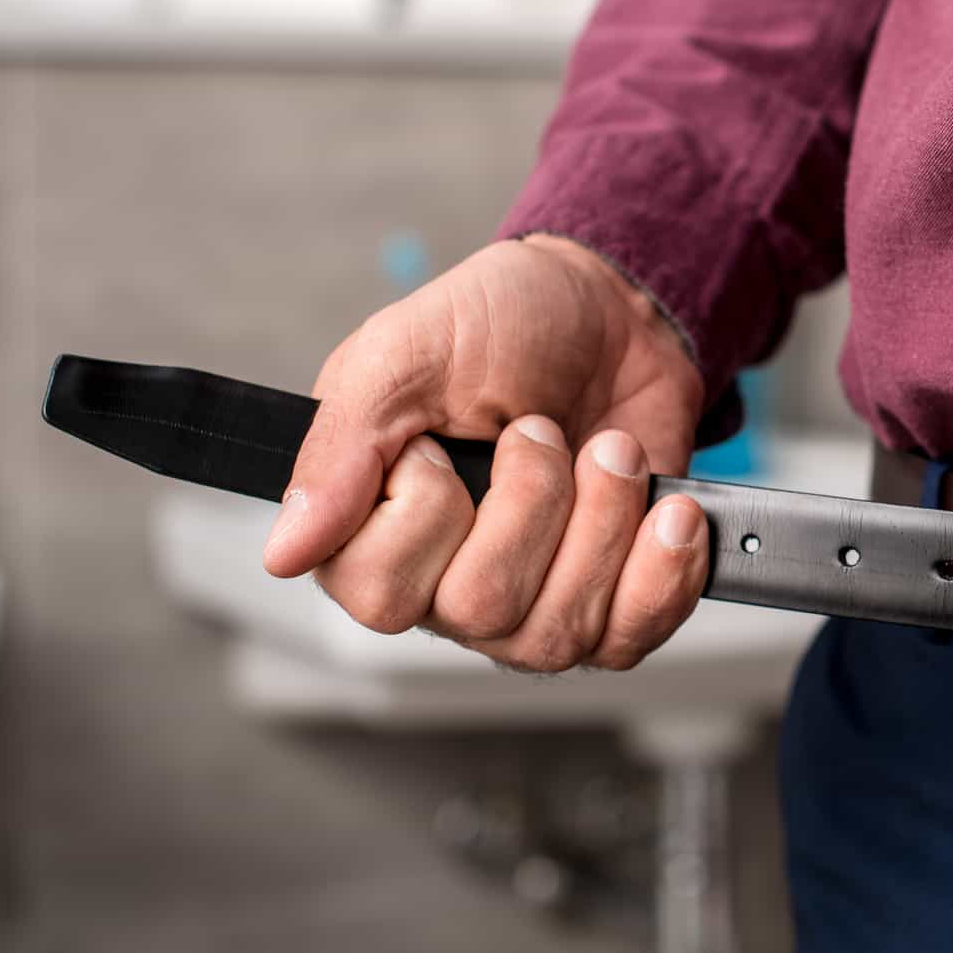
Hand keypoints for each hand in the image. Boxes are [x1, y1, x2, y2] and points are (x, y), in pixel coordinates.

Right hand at [262, 235, 708, 670]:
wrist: (613, 314)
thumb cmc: (503, 325)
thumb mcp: (405, 352)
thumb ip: (340, 447)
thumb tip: (285, 550)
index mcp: (373, 532)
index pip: (379, 594)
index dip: (428, 510)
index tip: (445, 441)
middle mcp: (446, 586)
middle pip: (483, 609)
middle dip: (536, 500)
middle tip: (541, 428)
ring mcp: (534, 606)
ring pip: (560, 630)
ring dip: (604, 520)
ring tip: (610, 450)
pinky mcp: (613, 605)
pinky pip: (631, 638)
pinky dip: (663, 571)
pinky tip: (667, 512)